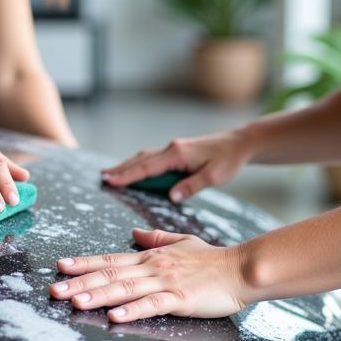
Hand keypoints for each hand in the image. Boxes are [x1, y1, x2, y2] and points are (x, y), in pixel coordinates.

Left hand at [49, 228, 249, 322]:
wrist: (241, 269)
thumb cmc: (214, 260)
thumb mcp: (182, 242)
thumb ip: (155, 238)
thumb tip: (133, 234)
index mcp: (151, 257)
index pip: (110, 259)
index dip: (84, 263)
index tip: (61, 266)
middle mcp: (153, 267)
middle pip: (110, 274)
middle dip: (80, 282)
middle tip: (54, 290)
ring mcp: (165, 283)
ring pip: (125, 288)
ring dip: (98, 295)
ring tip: (75, 301)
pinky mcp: (180, 299)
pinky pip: (152, 305)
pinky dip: (132, 310)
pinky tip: (114, 316)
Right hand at [101, 130, 250, 202]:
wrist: (239, 143)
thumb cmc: (227, 160)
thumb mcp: (213, 177)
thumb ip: (190, 186)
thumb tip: (171, 197)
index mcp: (177, 154)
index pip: (147, 167)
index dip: (127, 175)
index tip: (110, 181)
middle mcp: (171, 148)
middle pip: (140, 160)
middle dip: (121, 169)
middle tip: (102, 178)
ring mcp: (173, 148)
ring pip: (145, 157)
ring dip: (128, 165)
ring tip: (111, 174)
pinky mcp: (177, 151)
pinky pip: (153, 158)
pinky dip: (139, 164)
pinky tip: (134, 169)